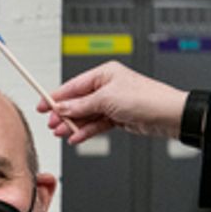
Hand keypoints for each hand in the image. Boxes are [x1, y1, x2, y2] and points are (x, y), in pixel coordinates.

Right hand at [38, 61, 188, 144]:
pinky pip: (95, 125)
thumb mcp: (106, 99)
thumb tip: (62, 108)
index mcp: (104, 74)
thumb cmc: (145, 98)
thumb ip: (80, 105)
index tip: (42, 105)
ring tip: (62, 132)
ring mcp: (112, 103)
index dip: (56, 97)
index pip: (73, 85)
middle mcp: (107, 87)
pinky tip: (77, 137)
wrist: (167, 115)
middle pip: (77, 102)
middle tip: (52, 123)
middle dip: (64, 114)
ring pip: (85, 115)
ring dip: (73, 125)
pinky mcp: (116, 117)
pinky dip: (85, 131)